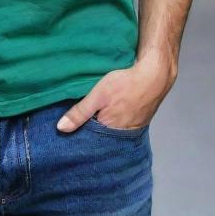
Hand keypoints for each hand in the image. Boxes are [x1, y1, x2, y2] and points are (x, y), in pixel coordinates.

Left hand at [55, 55, 175, 131]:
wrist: (154, 76)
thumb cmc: (125, 84)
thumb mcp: (98, 95)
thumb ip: (80, 112)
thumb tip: (60, 128)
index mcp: (109, 131)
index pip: (89, 139)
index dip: (79, 134)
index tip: (67, 132)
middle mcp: (121, 135)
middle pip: (101, 137)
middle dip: (91, 131)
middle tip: (77, 124)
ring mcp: (132, 129)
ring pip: (112, 131)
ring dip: (103, 126)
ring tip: (93, 119)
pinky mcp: (139, 122)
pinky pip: (122, 126)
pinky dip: (115, 122)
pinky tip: (110, 114)